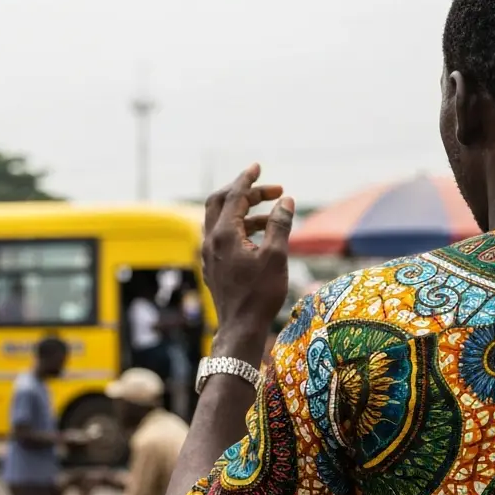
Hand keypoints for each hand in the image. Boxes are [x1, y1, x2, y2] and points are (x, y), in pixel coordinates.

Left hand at [203, 164, 294, 346]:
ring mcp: (208, 254)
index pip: (234, 196)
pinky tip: (259, 237)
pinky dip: (240, 228)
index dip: (247, 179)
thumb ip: (279, 224)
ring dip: (246, 212)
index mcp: (223, 234)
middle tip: (270, 190)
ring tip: (273, 216)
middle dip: (246, 193)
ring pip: (221, 221)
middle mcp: (210, 241)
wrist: (240, 328)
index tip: (258, 166)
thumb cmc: (260, 294)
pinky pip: (222, 237)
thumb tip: (286, 200)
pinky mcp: (212, 266)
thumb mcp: (276, 256)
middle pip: (221, 203)